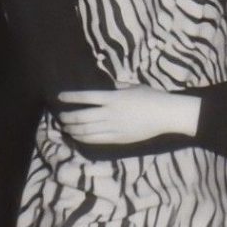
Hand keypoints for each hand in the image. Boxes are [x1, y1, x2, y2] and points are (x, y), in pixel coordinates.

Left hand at [55, 88, 198, 146]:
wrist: (166, 115)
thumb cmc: (152, 97)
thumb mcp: (133, 86)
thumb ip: (117, 86)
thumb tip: (106, 86)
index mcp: (113, 98)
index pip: (86, 97)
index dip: (70, 97)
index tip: (60, 97)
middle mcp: (110, 113)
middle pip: (81, 117)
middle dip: (67, 117)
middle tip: (60, 117)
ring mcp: (113, 128)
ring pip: (86, 131)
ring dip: (72, 129)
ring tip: (65, 127)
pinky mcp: (118, 139)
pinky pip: (96, 140)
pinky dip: (83, 138)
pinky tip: (77, 136)